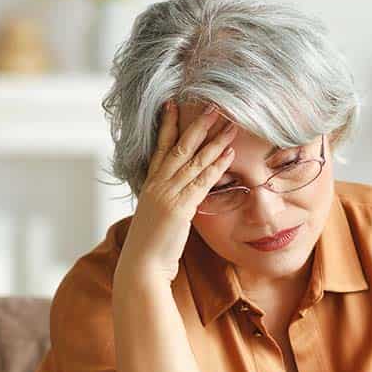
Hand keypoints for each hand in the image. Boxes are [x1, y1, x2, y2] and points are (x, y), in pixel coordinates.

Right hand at [115, 100, 237, 282]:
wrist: (142, 267)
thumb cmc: (150, 249)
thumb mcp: (157, 219)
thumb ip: (167, 204)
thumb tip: (180, 200)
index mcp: (150, 186)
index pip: (160, 148)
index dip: (167, 126)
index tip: (173, 104)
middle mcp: (157, 185)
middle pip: (179, 147)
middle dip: (197, 125)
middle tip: (212, 105)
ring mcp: (167, 195)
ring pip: (193, 161)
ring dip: (214, 141)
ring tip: (230, 124)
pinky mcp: (179, 208)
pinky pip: (202, 181)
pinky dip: (216, 166)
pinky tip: (229, 154)